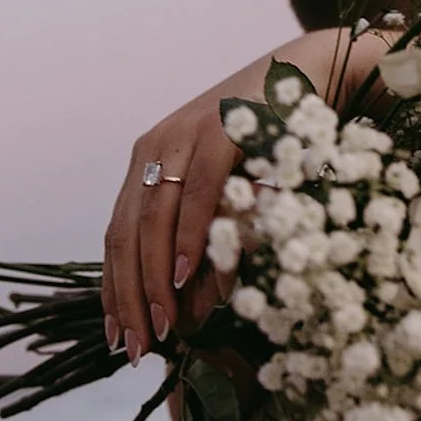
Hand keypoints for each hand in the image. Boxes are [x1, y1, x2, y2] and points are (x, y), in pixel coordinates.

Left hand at [100, 29, 389, 363]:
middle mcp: (154, 147)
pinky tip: (185, 276)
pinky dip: (187, 238)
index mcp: (148, 160)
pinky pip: (195, 194)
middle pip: (125, 234)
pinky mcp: (217, 132)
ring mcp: (183, 136)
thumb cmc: (270, 137)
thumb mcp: (228, 190)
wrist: (306, 71)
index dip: (114, 291)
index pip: (117, 236)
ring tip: (164, 325)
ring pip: (152, 219)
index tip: (119, 339)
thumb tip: (190, 306)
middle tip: (138, 350)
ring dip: (155, 279)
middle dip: (129, 297)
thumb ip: (205, 236)